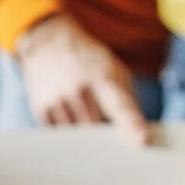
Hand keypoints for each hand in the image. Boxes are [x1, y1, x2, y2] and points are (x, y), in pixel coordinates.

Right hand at [15, 13, 150, 145]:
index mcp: (104, 77)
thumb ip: (128, 101)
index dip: (132, 124)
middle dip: (104, 132)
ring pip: (78, 136)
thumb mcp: (115, 71)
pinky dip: (68, 129)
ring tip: (81, 107)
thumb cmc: (90, 63)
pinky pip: (61, 135)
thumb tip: (138, 136)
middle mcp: (79, 89)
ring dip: (84, 131)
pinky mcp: (42, 109)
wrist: (50, 44)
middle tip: (103, 119)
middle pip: (98, 129)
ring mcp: (58, 100)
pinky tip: (67, 109)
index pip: (121, 106)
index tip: (143, 140)